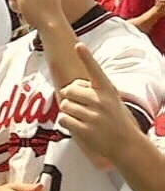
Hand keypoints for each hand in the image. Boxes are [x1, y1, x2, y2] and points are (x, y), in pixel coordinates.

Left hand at [58, 43, 142, 165]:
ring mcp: (93, 115)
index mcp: (108, 91)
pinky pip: (63, 119)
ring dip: (69, 111)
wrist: (127, 145)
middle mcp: (101, 101)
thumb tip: (67, 88)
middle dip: (69, 97)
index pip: (95, 71)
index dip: (86, 57)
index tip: (78, 45)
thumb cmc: (116, 120)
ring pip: (64, 105)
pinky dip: (67, 123)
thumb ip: (93, 92)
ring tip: (83, 118)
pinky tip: (79, 127)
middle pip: (69, 90)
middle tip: (80, 106)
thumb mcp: (111, 101)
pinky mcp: (85, 129)